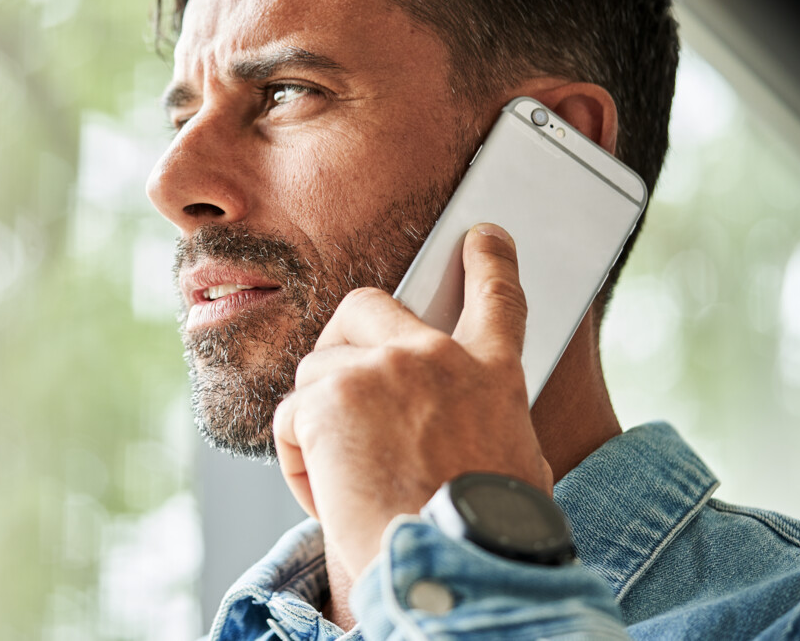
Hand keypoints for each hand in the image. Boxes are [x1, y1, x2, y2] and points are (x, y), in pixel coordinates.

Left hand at [272, 223, 552, 577]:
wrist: (455, 563)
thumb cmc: (480, 535)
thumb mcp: (509, 464)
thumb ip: (477, 422)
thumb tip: (450, 434)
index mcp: (493, 375)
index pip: (497, 298)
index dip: (487, 261)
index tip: (482, 236)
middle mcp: (437, 357)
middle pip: (368, 306)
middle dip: (343, 337)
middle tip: (339, 387)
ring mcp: (380, 368)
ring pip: (318, 370)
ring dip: (318, 421)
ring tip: (347, 478)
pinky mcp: (330, 393)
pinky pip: (291, 416)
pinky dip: (297, 458)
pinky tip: (328, 492)